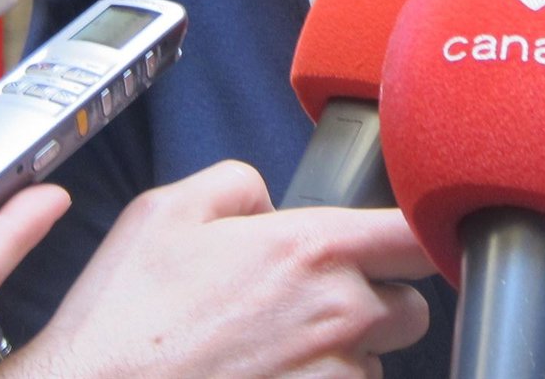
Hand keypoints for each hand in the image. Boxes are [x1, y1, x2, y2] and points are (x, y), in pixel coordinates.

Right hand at [2, 160, 432, 378]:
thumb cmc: (122, 319)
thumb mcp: (168, 210)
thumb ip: (239, 184)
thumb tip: (267, 203)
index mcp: (311, 249)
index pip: (415, 233)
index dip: (422, 232)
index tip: (408, 239)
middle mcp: (337, 315)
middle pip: (412, 308)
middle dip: (380, 303)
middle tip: (323, 305)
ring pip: (376, 365)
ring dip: (347, 358)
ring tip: (278, 354)